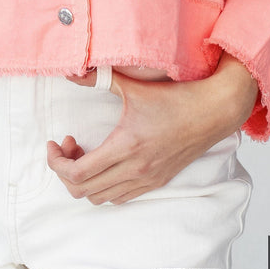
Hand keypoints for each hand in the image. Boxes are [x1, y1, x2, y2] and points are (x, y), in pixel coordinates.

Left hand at [46, 55, 258, 205]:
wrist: (213, 111)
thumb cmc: (175, 97)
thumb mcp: (134, 85)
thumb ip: (100, 77)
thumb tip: (71, 70)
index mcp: (126, 147)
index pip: (77, 174)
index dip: (57, 162)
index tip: (56, 142)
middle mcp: (135, 170)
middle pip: (83, 191)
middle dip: (65, 171)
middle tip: (68, 145)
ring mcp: (147, 180)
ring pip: (100, 198)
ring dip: (85, 180)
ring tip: (85, 153)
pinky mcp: (157, 182)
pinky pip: (120, 197)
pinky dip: (104, 187)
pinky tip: (105, 162)